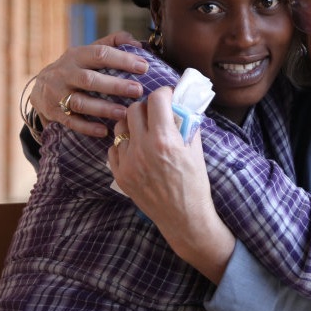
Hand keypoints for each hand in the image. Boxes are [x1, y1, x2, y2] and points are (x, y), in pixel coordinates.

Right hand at [30, 31, 147, 136]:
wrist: (40, 86)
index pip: (100, 54)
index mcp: (77, 55)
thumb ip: (114, 42)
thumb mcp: (89, 50)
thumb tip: (138, 44)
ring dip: (103, 109)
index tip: (144, 67)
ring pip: (80, 102)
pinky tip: (104, 131)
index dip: (122, 59)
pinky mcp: (53, 112)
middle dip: (115, 85)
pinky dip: (87, 127)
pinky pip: (71, 121)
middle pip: (89, 79)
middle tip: (137, 90)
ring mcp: (57, 94)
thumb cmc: (77, 67)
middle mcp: (65, 73)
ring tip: (124, 113)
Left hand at [108, 87, 233, 282]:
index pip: (156, 99)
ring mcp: (128, 162)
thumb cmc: (194, 183)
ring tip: (145, 131)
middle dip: (148, 107)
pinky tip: (138, 150)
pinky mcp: (120, 175)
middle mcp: (142, 148)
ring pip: (120, 126)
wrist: (184, 217)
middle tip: (157, 113)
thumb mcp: (195, 149)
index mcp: (164, 139)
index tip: (169, 96)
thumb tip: (182, 104)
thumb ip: (187, 124)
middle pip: (134, 109)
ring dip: (133, 123)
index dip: (164, 93)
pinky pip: (114, 148)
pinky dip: (125, 144)